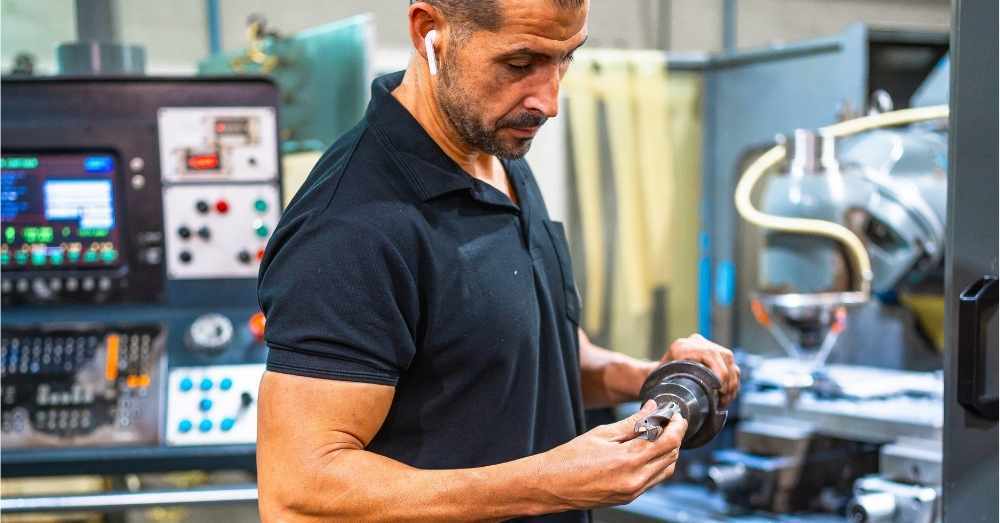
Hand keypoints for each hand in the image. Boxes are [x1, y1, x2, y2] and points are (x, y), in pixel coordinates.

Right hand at [538, 400, 687, 508]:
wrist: (551, 485)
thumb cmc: (569, 459)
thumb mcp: (601, 433)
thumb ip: (631, 422)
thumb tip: (651, 408)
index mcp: (627, 460)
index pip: (668, 441)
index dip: (677, 426)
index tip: (677, 415)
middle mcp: (634, 479)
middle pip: (671, 456)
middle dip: (675, 436)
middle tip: (668, 421)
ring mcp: (633, 491)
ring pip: (666, 470)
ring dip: (668, 451)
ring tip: (658, 435)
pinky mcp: (629, 497)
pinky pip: (654, 480)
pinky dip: (657, 464)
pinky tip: (647, 452)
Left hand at [659, 334, 740, 405]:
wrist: (658, 371)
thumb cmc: (658, 379)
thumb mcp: (662, 381)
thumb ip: (672, 385)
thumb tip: (682, 402)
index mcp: (682, 347)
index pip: (709, 354)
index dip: (719, 372)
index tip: (719, 390)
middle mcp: (696, 342)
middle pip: (725, 357)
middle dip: (728, 381)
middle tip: (724, 399)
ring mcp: (708, 345)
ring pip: (730, 362)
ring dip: (732, 383)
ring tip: (726, 400)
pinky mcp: (715, 353)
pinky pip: (731, 366)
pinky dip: (733, 381)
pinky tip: (728, 395)